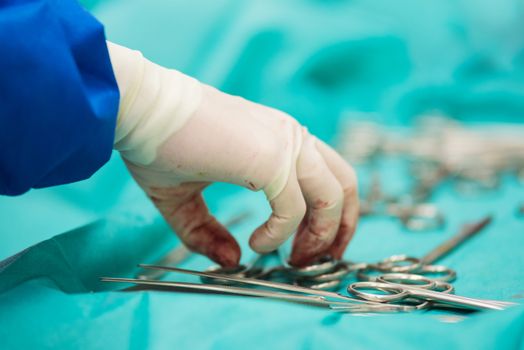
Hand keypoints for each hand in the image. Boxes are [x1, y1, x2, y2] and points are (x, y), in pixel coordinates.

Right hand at [108, 42, 358, 266]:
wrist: (141, 111)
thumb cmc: (159, 146)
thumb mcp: (183, 198)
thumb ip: (206, 231)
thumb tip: (231, 260)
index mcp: (278, 139)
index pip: (328, 176)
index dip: (330, 216)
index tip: (310, 248)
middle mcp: (289, 137)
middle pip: (345, 185)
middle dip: (339, 230)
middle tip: (313, 261)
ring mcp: (284, 143)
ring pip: (332, 196)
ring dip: (318, 236)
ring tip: (290, 259)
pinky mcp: (270, 157)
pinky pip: (294, 208)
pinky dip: (280, 234)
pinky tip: (257, 242)